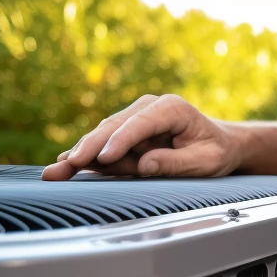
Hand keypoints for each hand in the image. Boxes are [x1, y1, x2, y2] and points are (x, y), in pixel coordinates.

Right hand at [41, 94, 241, 180]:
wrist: (219, 144)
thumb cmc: (215, 152)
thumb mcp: (206, 162)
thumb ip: (176, 163)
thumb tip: (145, 165)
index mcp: (172, 108)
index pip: (141, 123)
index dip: (120, 141)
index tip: (102, 158)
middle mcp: (149, 107)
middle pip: (114, 126)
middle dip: (90, 147)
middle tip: (68, 165)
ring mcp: (135, 117)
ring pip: (104, 134)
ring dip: (81, 152)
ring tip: (57, 170)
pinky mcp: (127, 131)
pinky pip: (104, 143)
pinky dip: (87, 155)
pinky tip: (66, 165)